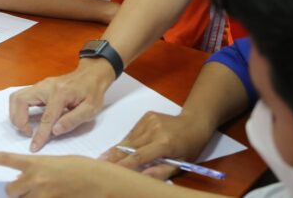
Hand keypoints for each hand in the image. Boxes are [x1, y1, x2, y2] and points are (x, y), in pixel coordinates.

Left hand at [0, 152, 160, 197]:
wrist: (100, 181)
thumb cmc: (82, 168)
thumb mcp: (57, 162)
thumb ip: (38, 169)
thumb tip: (26, 178)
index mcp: (36, 163)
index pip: (5, 159)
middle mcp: (35, 180)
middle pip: (11, 190)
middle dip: (17, 190)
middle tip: (31, 186)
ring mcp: (42, 195)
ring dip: (28, 197)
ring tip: (45, 190)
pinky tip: (51, 193)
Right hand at [8, 58, 113, 151]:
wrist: (91, 74)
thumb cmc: (92, 92)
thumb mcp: (90, 109)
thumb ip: (73, 120)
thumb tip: (55, 131)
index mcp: (60, 93)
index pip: (46, 117)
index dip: (39, 134)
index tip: (34, 147)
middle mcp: (46, 86)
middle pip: (20, 100)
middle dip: (18, 120)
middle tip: (28, 133)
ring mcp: (40, 85)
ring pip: (17, 97)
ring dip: (16, 114)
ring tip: (25, 127)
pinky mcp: (38, 87)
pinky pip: (22, 97)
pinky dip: (19, 109)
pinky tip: (28, 119)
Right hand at [101, 110, 216, 179]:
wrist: (193, 123)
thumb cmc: (189, 148)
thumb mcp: (181, 164)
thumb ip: (161, 172)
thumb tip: (142, 177)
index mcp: (164, 143)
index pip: (139, 156)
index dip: (124, 165)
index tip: (111, 172)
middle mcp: (154, 129)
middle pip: (129, 146)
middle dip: (114, 156)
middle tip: (99, 164)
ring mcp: (149, 120)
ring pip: (129, 138)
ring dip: (117, 149)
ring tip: (104, 157)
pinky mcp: (146, 116)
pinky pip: (133, 132)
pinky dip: (126, 141)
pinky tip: (119, 148)